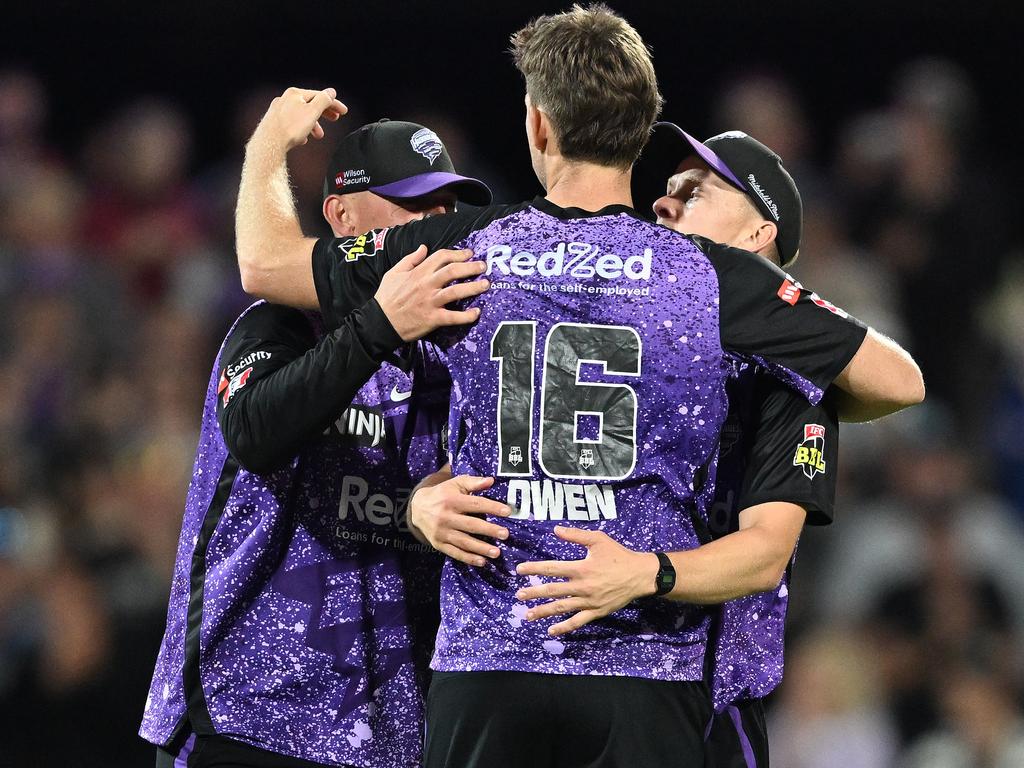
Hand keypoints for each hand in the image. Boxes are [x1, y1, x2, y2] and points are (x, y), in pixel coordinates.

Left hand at [253, 87, 347, 150]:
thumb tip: (331, 92)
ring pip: (300, 115)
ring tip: (317, 134)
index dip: (333, 104)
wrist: (269, 143)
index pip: (319, 96)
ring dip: (312, 124)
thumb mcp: (313, 112)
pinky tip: (302, 138)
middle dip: (323, 114)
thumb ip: (324, 100)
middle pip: (310, 104)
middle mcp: (285, 99)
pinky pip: (291, 124)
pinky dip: (300, 129)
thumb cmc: (289, 128)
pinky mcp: (274, 122)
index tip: (342, 111)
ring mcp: (278, 111)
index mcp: (295, 94)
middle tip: (334, 118)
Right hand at [375, 246, 488, 340]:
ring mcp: (431, 302)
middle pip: (453, 271)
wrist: (380, 323)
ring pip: (456, 292)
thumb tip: (423, 247)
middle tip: (483, 266)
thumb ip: (410, 259)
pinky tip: (477, 312)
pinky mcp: (433, 319)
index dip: (457, 254)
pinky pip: (453, 317)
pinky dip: (466, 316)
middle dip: (470, 267)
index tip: (469, 254)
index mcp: (418, 273)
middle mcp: (427, 285)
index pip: (441, 257)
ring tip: (486, 285)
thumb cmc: (387, 297)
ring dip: (474, 287)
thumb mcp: (394, 273)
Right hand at [410, 474, 511, 565]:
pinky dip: (468, 558)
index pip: (475, 504)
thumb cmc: (442, 494)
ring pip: (464, 542)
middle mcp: (446, 517)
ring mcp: (442, 533)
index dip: (492, 507)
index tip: (507, 512)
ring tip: (497, 553)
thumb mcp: (455, 484)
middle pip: (470, 525)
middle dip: (489, 530)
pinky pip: (455, 553)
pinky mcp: (439, 544)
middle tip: (505, 534)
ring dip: (481, 548)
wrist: (417, 509)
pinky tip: (482, 562)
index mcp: (452, 500)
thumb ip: (473, 482)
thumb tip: (491, 481)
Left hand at [515, 527, 658, 635]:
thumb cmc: (618, 555)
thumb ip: (576, 535)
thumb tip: (556, 530)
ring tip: (528, 615)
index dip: (534, 569)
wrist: (640, 575)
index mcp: (581, 568)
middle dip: (533, 593)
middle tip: (519, 596)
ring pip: (562, 608)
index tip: (520, 570)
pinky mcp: (596, 612)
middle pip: (553, 591)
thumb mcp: (598, 540)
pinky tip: (551, 631)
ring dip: (543, 611)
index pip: (552, 568)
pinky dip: (564, 627)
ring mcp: (589, 601)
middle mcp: (582, 586)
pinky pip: (577, 622)